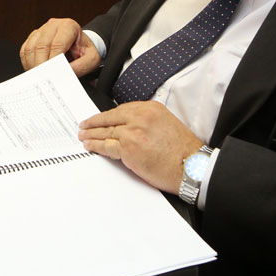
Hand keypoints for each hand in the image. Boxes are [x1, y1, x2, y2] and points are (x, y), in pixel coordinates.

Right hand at [19, 18, 100, 75]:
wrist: (80, 46)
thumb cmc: (85, 52)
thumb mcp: (91, 59)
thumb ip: (81, 66)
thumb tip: (64, 73)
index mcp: (69, 26)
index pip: (57, 44)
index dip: (53, 61)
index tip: (53, 74)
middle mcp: (53, 25)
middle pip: (41, 45)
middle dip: (41, 64)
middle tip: (44, 79)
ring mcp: (41, 30)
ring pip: (30, 47)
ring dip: (32, 64)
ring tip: (39, 77)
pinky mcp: (33, 38)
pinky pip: (25, 50)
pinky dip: (27, 62)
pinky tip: (34, 71)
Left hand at [78, 101, 203, 192]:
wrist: (192, 166)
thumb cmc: (184, 150)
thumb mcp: (167, 123)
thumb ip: (147, 121)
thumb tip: (130, 127)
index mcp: (150, 108)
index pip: (122, 109)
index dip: (108, 115)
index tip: (100, 118)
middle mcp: (140, 117)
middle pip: (110, 118)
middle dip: (95, 122)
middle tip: (84, 124)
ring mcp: (133, 132)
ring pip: (106, 131)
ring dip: (91, 134)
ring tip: (83, 135)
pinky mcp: (128, 149)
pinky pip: (106, 146)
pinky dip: (95, 145)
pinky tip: (89, 145)